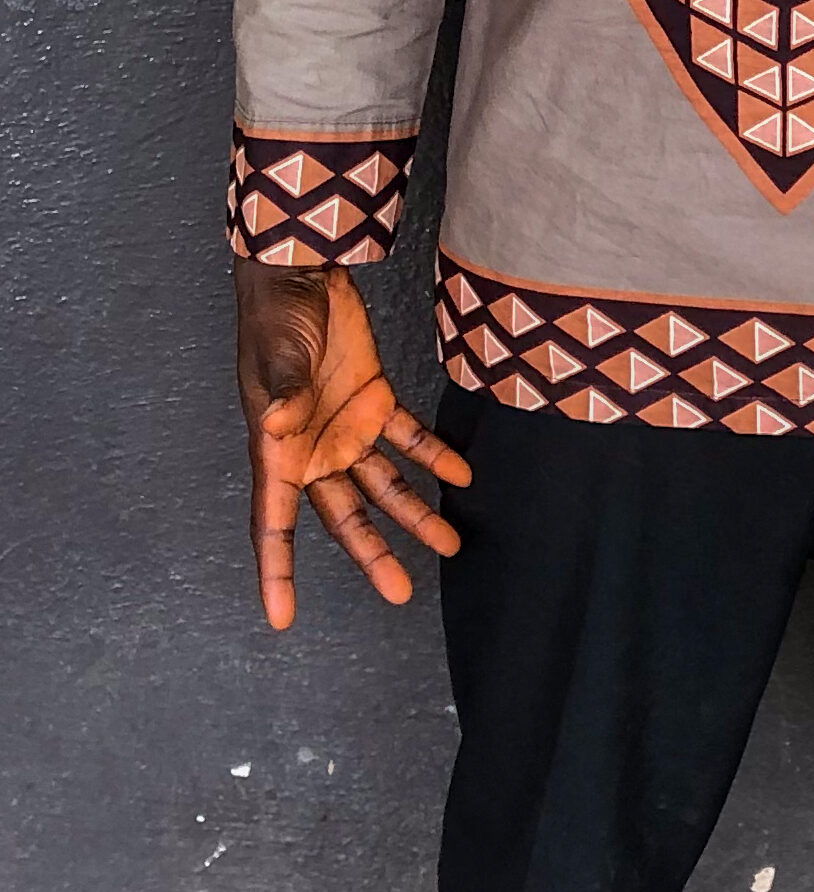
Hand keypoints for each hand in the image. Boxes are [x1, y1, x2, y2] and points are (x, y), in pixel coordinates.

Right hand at [235, 262, 470, 631]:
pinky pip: (408, 439)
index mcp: (278, 451)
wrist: (303, 272)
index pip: (274, 524)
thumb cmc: (276, 316)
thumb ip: (283, 396)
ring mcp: (346, 429)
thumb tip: (277, 429)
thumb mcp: (278, 356)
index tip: (282, 618)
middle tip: (401, 593)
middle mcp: (313, 451)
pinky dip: (434, 455)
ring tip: (451, 543)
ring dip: (415, 515)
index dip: (276, 573)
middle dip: (371, 555)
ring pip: (383, 487)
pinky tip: (462, 473)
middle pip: (343, 518)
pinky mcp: (375, 401)